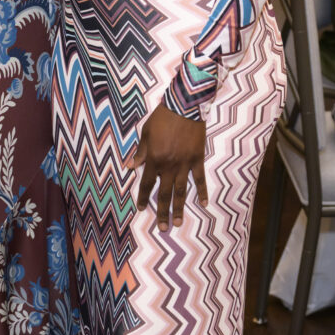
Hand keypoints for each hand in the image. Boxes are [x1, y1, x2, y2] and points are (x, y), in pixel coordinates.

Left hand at [127, 104, 207, 230]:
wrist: (184, 107)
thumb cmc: (162, 118)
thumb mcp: (146, 133)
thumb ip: (140, 152)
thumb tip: (131, 166)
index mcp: (155, 159)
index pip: (147, 183)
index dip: (143, 196)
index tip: (141, 208)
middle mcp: (169, 165)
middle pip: (164, 193)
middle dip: (162, 211)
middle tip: (162, 228)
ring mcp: (185, 164)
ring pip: (181, 191)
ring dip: (179, 208)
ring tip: (178, 222)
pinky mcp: (197, 159)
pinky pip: (200, 179)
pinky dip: (202, 191)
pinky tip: (203, 204)